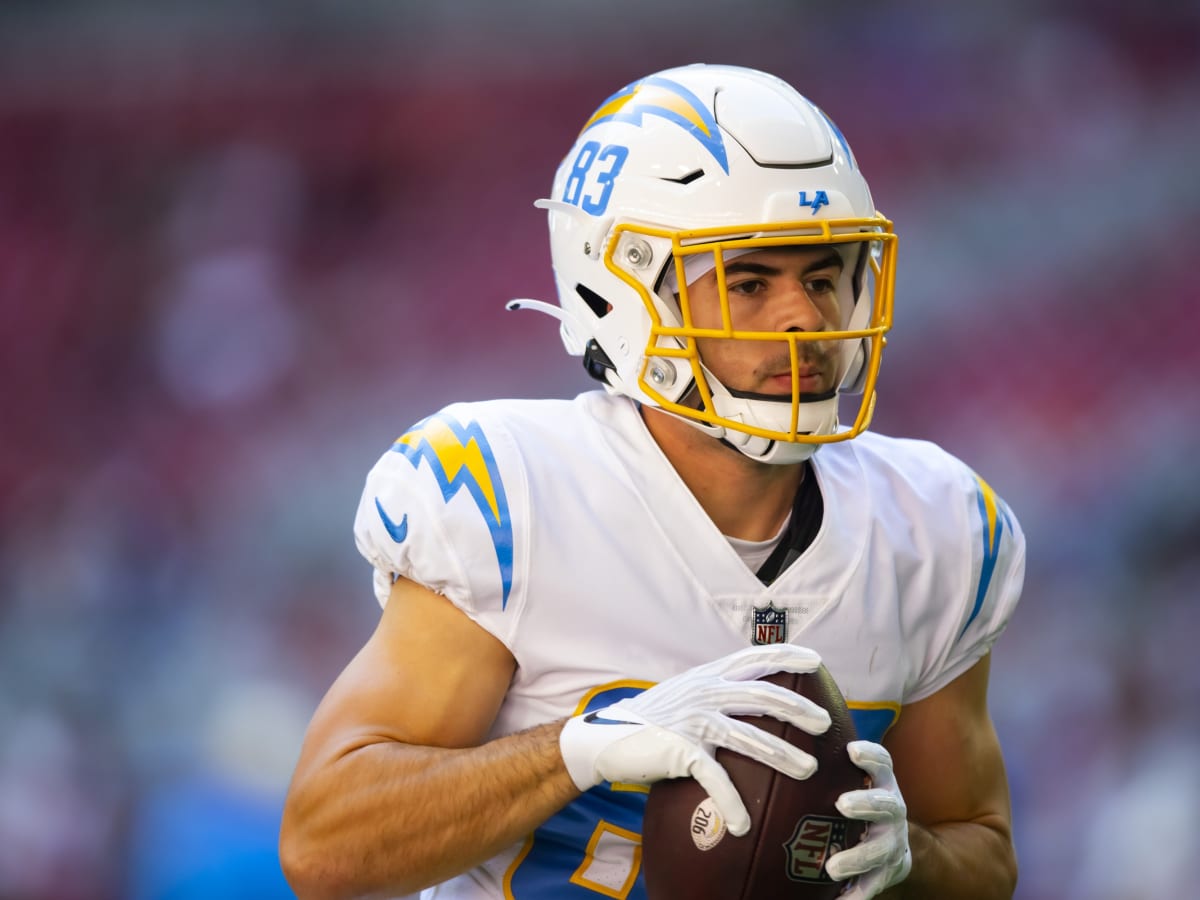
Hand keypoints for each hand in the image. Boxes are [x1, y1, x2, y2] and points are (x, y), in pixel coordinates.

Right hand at [558, 644, 830, 835]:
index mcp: (709, 675)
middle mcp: (705, 692)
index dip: (787, 656)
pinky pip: (714, 777)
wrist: (607, 737)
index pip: (755, 657)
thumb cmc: (655, 719)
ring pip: (749, 737)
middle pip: (762, 695)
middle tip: (825, 723)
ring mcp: (694, 719)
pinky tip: (744, 824)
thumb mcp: (688, 693)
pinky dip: (731, 802)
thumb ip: (718, 690)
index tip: (816, 661)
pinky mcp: (681, 749)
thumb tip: (756, 698)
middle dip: (798, 708)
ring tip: (809, 769)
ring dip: (783, 755)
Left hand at [826, 741, 911, 898]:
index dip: (871, 755)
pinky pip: (872, 886)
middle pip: (886, 804)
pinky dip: (856, 896)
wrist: (895, 842)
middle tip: (842, 804)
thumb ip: (830, 760)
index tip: (851, 750)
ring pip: (879, 851)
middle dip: (866, 804)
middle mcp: (892, 809)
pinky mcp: (887, 873)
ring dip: (856, 858)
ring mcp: (892, 843)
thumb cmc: (860, 798)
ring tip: (832, 868)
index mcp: (882, 782)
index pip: (882, 762)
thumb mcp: (853, 777)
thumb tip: (784, 727)